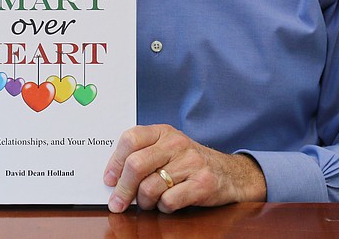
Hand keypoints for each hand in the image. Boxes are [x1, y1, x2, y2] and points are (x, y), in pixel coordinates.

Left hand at [102, 124, 266, 212]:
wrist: (229, 173)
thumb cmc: (189, 163)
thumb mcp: (167, 149)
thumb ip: (143, 154)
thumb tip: (112, 178)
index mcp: (164, 132)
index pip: (130, 139)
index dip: (115, 162)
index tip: (109, 180)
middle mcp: (177, 143)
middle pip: (136, 165)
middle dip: (123, 189)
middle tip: (117, 204)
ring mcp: (191, 162)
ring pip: (150, 187)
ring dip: (144, 202)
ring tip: (149, 203)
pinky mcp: (202, 183)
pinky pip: (168, 201)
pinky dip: (163, 208)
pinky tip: (168, 203)